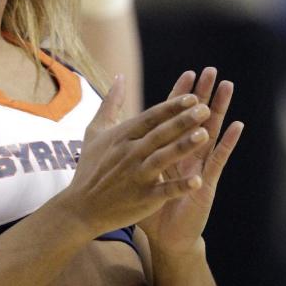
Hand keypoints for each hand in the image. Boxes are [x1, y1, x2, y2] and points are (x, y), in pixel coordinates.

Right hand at [61, 75, 218, 236]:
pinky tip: (198, 181)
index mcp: (122, 136)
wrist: (80, 208)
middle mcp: (130, 153)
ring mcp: (137, 176)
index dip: (171, 107)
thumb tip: (119, 76)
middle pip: (160, 134)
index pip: (150, 117)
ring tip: (205, 135)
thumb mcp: (95, 131)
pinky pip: (164, 191)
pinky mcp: (143, 198)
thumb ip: (110, 103)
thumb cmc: (89, 167)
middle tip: (205, 109)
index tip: (192, 97)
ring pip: (163, 158)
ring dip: (184, 146)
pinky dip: (180, 186)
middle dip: (183, 121)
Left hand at [139, 68, 242, 255]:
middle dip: (203, 95)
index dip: (181, 96)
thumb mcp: (137, 176)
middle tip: (212, 71)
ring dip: (220, 110)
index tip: (187, 73)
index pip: (176, 118)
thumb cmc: (150, 206)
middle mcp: (187, 156)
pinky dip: (228, 143)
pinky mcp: (206, 182)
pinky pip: (217, 160)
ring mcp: (199, 167)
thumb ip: (131, 154)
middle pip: (196, 119)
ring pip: (211, 133)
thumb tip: (118, 134)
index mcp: (170, 151)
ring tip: (228, 87)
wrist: (165, 237)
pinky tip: (237, 125)